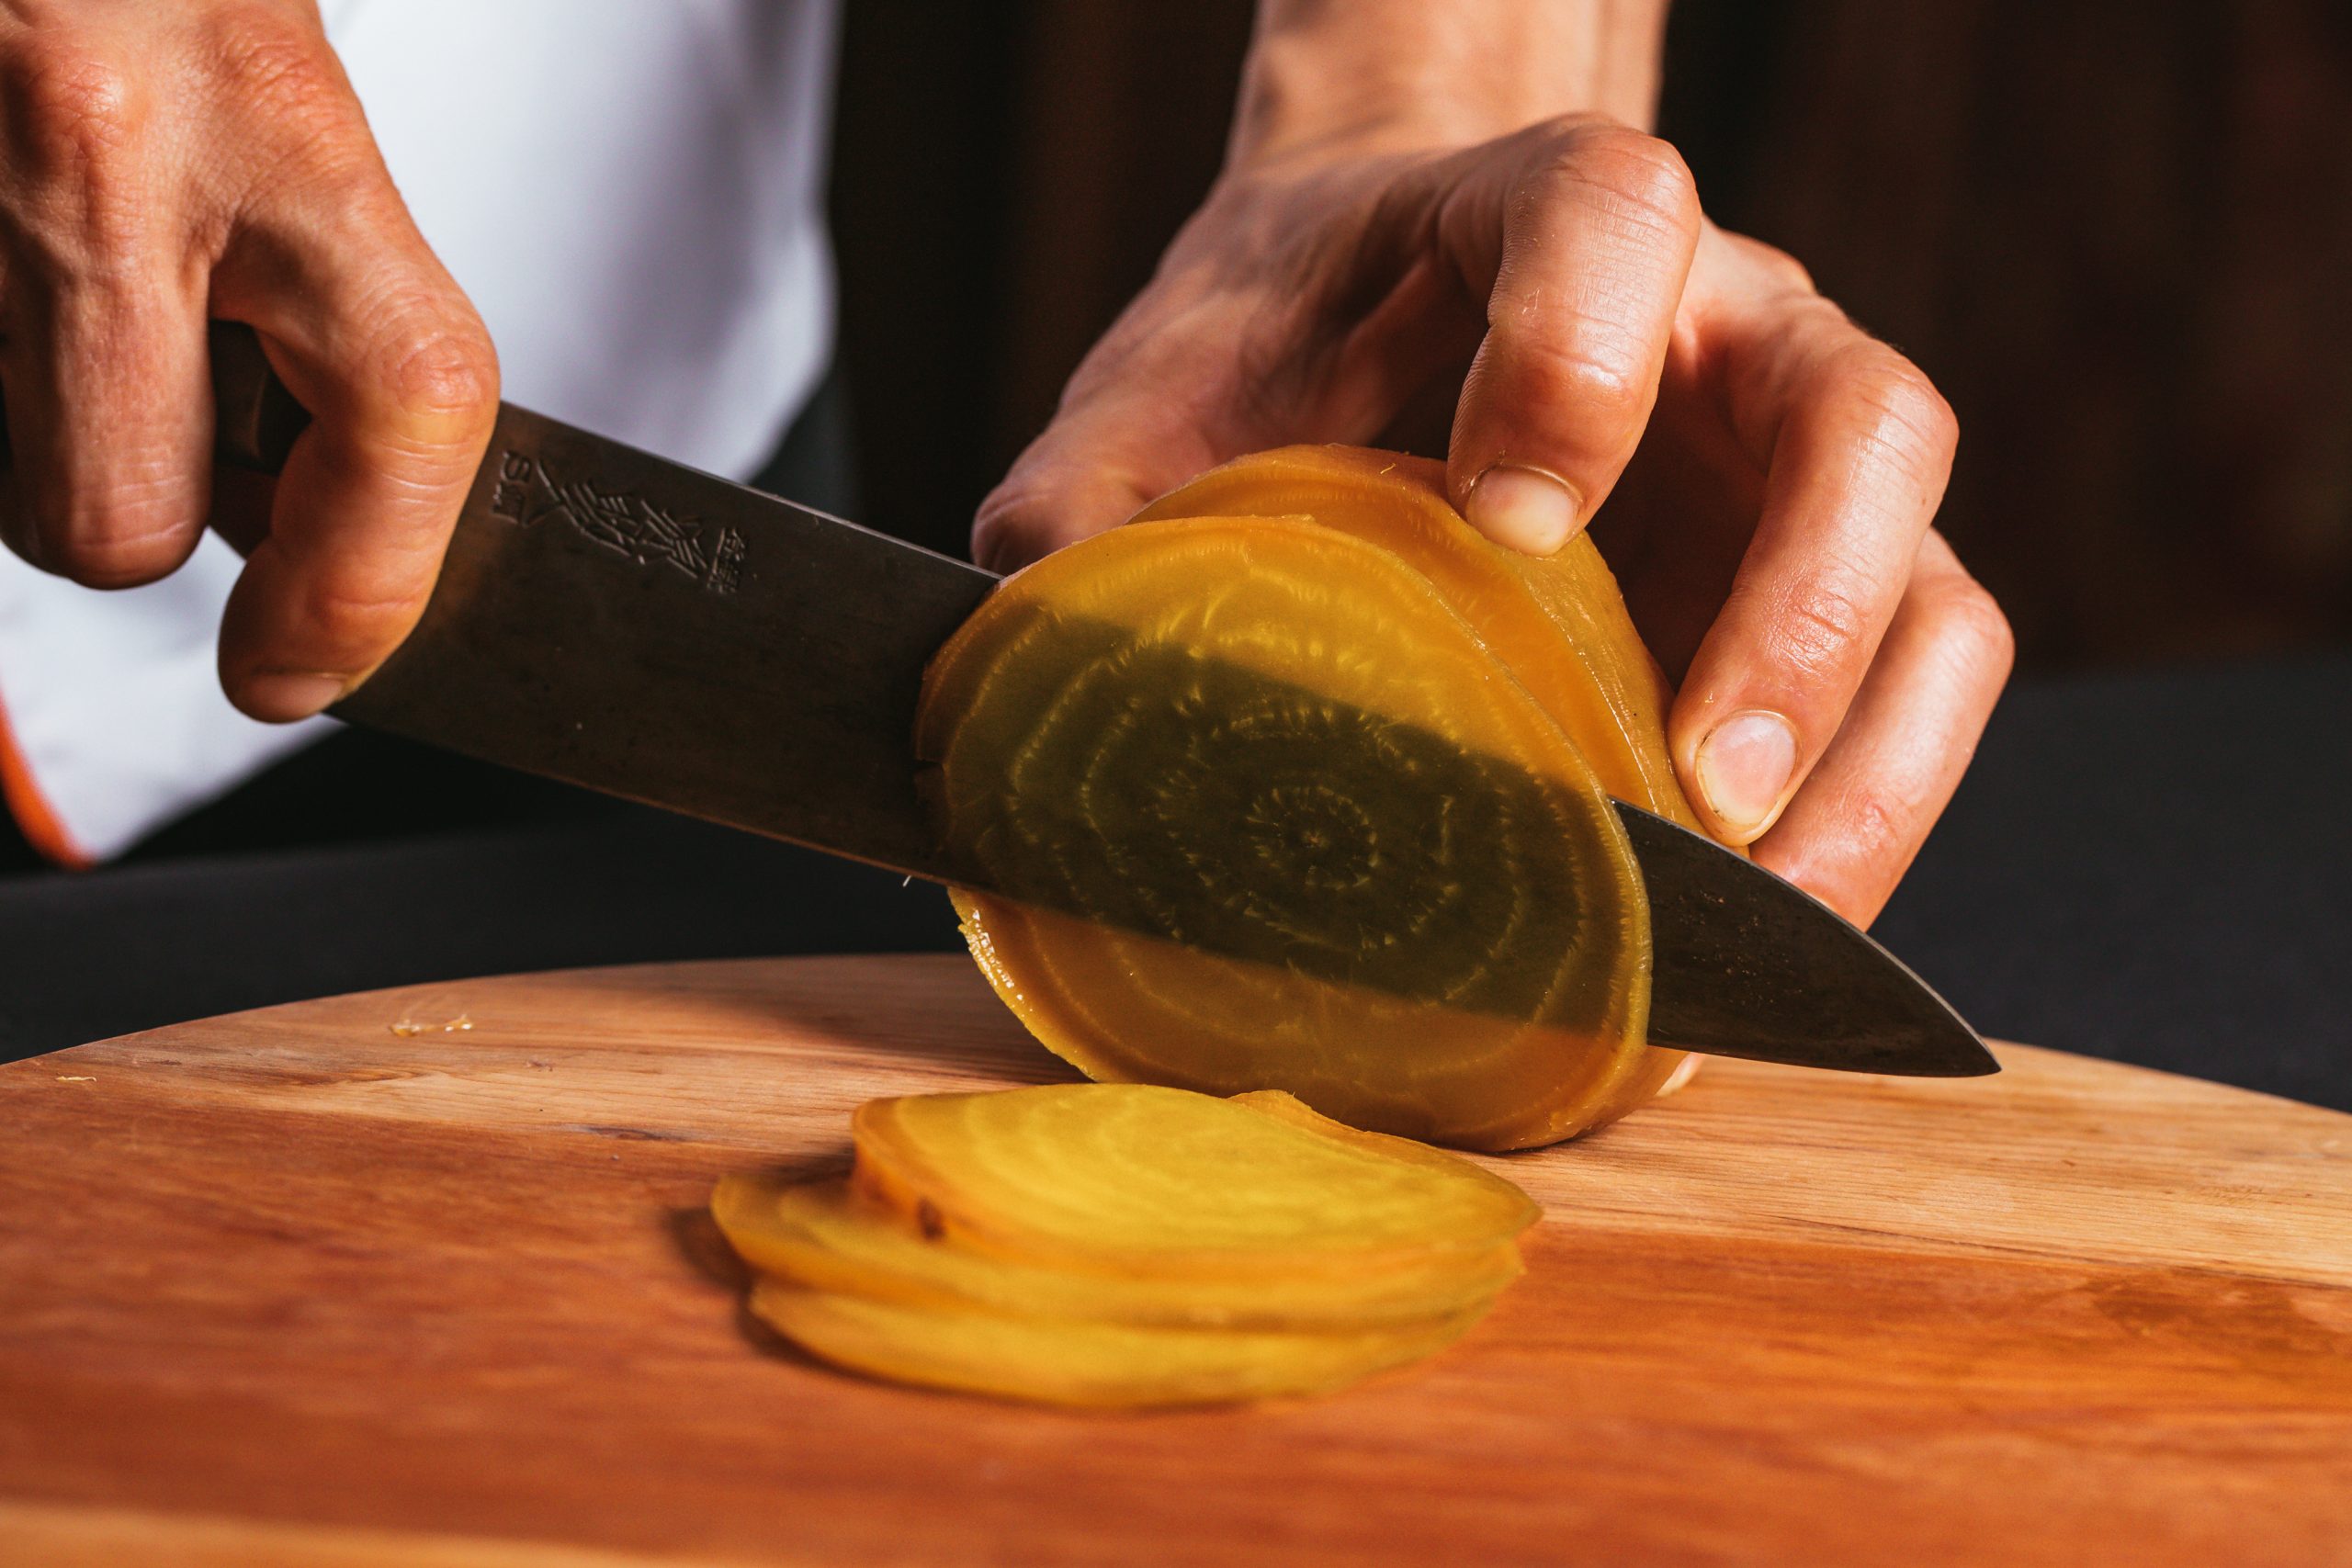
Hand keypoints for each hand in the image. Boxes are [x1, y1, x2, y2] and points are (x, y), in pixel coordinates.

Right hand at [0, 0, 496, 720]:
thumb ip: (330, 310)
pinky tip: (17, 274)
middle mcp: (102, 158)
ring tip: (76, 305)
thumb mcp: (286, 101)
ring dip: (45, 442)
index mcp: (272, 118)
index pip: (406, 408)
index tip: (309, 658)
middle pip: (114, 519)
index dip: (367, 580)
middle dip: (143, 513)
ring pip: (4, 482)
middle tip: (178, 425)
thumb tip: (306, 536)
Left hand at [975, 116, 2010, 925]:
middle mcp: (1723, 330)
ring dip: (1865, 763)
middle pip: (1858, 417)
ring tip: (1750, 915)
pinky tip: (1742, 939)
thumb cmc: (1281, 347)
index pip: (1615, 218)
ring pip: (1930, 587)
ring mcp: (1796, 468)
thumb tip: (1032, 693)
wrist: (1375, 309)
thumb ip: (1088, 507)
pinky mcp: (1831, 594)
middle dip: (1800, 614)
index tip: (1501, 520)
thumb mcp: (1158, 396)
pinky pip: (1915, 700)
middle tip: (1693, 791)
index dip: (1583, 352)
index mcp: (1547, 219)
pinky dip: (1863, 821)